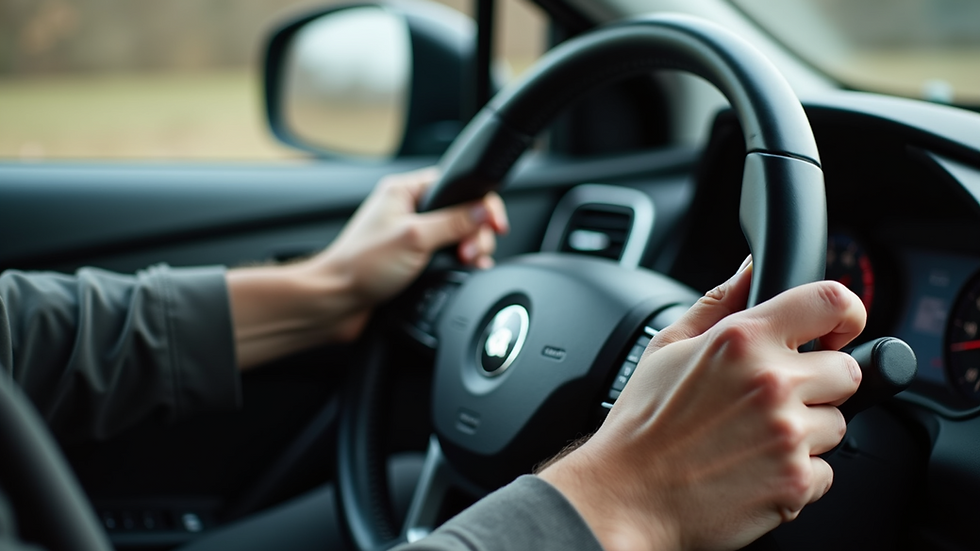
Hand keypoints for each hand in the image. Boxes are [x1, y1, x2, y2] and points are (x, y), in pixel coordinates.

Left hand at [312, 166, 508, 307]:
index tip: (494, 223)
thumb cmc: (361, 266)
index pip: (456, 184)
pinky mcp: (414, 260)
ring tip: (467, 263)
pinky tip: (464, 272)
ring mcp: (412, 236)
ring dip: (470, 250)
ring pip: (457, 236)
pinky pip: (447, 256)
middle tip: (471, 251)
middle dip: (475, 232)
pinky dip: (460, 264)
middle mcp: (408, 210)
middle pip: (462, 212)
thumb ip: (453, 222)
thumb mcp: (414, 237)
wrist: (337, 302)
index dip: (480, 203)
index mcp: (404, 191)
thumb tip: (482, 211)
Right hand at [539, 259, 865, 550]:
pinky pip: (824, 472)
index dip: (846, 314)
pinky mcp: (794, 482)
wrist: (627, 494)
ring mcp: (787, 434)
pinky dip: (796, 474)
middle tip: (775, 399)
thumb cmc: (641, 424)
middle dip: (820, 383)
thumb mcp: (667, 346)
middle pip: (847, 371)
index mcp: (742, 339)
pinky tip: (753, 468)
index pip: (831, 301)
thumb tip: (749, 269)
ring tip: (753, 438)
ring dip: (806, 432)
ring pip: (836, 424)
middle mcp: (771, 382)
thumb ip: (719, 302)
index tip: (839, 330)